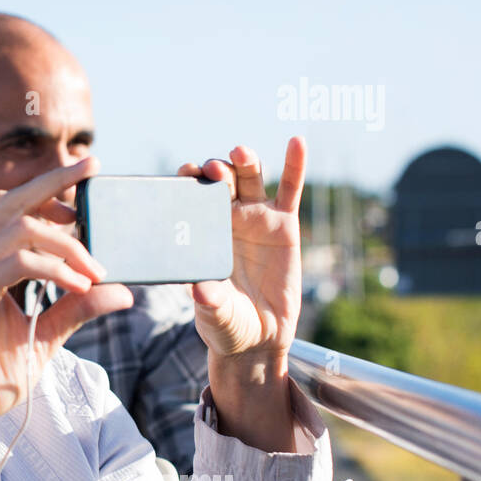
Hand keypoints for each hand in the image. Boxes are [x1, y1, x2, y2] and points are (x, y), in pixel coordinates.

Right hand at [0, 157, 133, 440]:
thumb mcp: (44, 338)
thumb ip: (76, 309)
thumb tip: (122, 291)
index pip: (12, 209)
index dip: (49, 193)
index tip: (88, 191)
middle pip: (12, 200)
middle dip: (55, 180)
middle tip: (95, 167)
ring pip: (19, 228)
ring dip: (67, 243)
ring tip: (97, 269)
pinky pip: (16, 263)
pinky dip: (54, 269)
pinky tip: (79, 284)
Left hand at [177, 138, 305, 366]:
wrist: (258, 337)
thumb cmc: (225, 323)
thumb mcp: (215, 315)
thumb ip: (210, 303)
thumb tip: (201, 290)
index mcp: (198, 234)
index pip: (189, 199)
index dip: (186, 182)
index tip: (184, 173)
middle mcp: (223, 219)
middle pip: (219, 183)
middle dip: (213, 171)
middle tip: (210, 170)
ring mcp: (254, 218)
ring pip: (249, 180)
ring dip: (245, 162)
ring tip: (240, 154)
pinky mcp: (284, 224)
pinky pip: (290, 190)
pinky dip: (295, 165)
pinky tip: (297, 143)